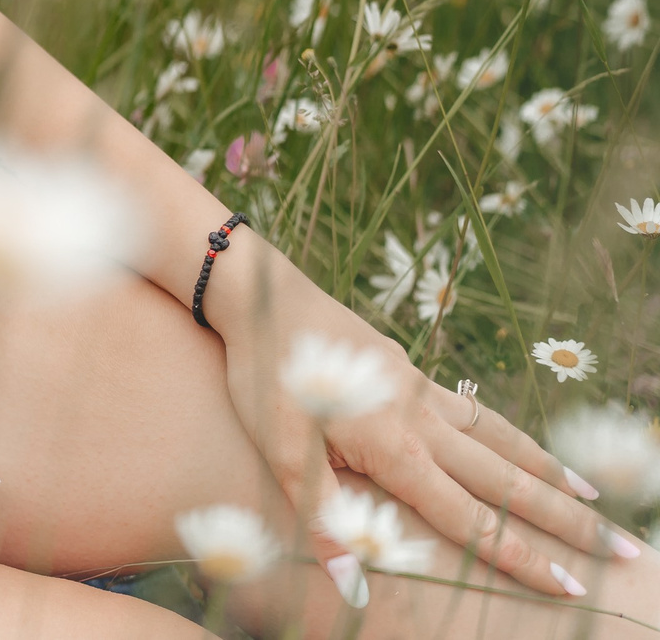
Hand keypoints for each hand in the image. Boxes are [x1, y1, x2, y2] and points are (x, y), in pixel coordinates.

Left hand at [210, 235, 620, 603]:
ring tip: (597, 498)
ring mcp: (420, 391)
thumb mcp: (279, 454)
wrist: (260, 296)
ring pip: (501, 440)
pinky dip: (511, 434)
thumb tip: (355, 584)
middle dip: (566, 521)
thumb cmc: (263, 379)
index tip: (567, 586)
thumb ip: (324, 519)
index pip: (469, 518)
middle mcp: (421, 421)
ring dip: (550, 472)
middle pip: (507, 481)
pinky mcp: (409, 371)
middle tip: (625, 550)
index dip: (518, 556)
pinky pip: (475, 412)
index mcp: (395, 449)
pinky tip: (524, 446)